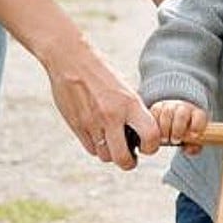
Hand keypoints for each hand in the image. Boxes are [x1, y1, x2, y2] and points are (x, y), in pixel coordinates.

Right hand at [43, 39, 160, 169]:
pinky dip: (98, 148)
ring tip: (115, 144)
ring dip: (112, 154)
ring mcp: (92, 123)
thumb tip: (141, 132)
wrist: (70, 60)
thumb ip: (132, 110)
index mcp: (129, 103)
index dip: (152, 146)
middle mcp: (111, 116)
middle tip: (132, 157)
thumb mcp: (124, 87)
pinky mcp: (76, 126)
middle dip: (130, 163)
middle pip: (123, 159)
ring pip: (105, 157)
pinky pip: (91, 149)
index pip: (150, 135)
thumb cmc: (101, 71)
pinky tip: (101, 137)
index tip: (148, 145)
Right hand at [150, 100, 208, 154]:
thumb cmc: (185, 133)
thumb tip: (189, 149)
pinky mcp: (156, 109)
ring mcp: (170, 107)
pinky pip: (154, 114)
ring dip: (165, 129)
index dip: (197, 125)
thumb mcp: (191, 140)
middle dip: (178, 129)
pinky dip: (155, 125)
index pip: (199, 116)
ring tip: (165, 140)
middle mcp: (183, 108)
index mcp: (196, 115)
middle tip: (175, 140)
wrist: (173, 121)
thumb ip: (193, 147)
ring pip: (167, 113)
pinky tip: (156, 134)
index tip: (193, 136)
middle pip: (182, 114)